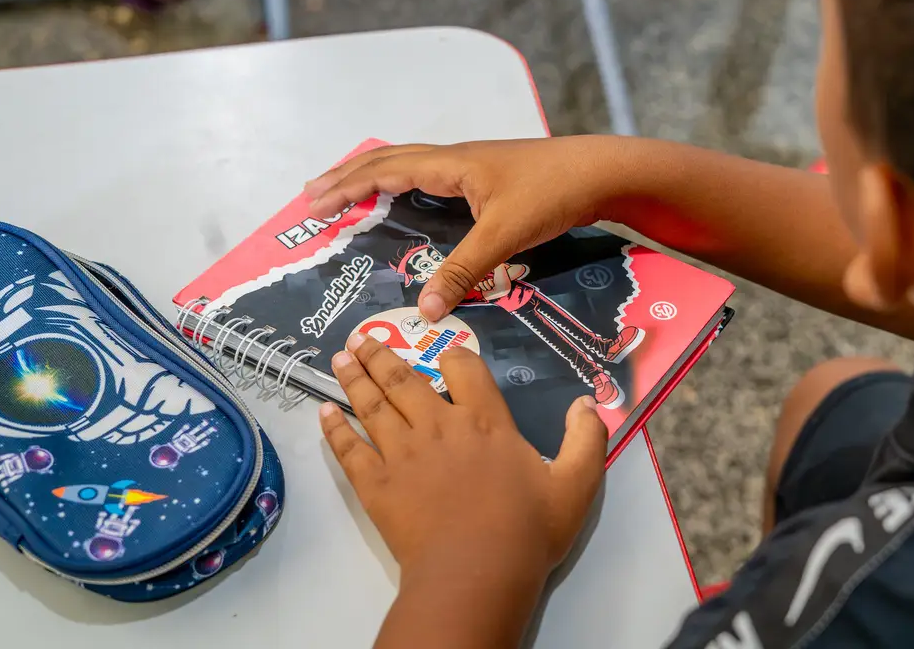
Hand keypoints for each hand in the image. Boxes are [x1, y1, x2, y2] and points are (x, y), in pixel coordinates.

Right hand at [304, 138, 636, 320]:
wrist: (603, 172)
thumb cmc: (552, 193)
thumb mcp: (504, 236)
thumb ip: (463, 271)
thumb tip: (423, 310)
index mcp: (450, 165)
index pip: (383, 171)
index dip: (346, 188)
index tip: (313, 205)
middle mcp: (455, 159)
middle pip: (388, 160)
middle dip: (347, 177)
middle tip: (313, 196)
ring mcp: (473, 165)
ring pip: (409, 164)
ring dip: (373, 176)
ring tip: (348, 192)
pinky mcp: (490, 176)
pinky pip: (430, 174)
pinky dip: (404, 183)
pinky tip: (408, 199)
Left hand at [319, 333, 607, 580]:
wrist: (476, 575)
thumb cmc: (527, 531)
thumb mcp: (576, 484)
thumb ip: (586, 439)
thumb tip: (590, 402)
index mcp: (484, 421)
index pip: (463, 368)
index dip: (451, 354)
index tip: (441, 348)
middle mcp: (438, 426)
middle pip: (404, 379)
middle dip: (382, 354)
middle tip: (360, 339)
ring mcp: (402, 453)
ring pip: (372, 405)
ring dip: (354, 379)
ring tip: (340, 359)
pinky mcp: (376, 484)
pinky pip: (350, 448)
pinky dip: (335, 428)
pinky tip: (324, 413)